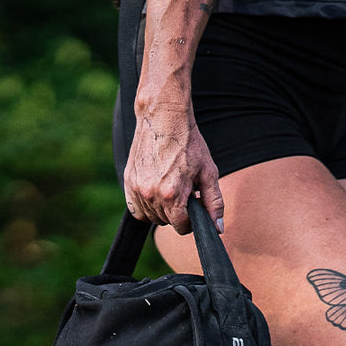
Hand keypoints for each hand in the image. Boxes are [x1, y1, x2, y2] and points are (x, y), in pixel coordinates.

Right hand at [123, 105, 223, 235]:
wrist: (163, 117)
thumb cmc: (188, 143)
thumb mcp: (208, 172)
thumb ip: (214, 203)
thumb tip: (217, 228)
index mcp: (173, 195)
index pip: (181, 227)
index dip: (190, 221)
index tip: (193, 209)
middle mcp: (152, 194)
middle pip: (166, 222)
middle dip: (177, 213)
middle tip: (184, 193)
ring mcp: (138, 189)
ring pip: (151, 217)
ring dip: (162, 210)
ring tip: (170, 189)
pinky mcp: (128, 181)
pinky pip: (136, 209)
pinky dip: (146, 207)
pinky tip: (156, 193)